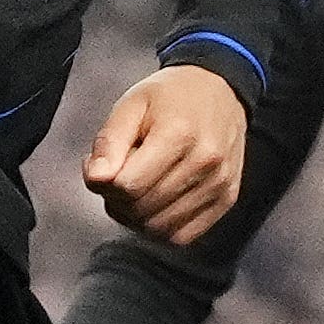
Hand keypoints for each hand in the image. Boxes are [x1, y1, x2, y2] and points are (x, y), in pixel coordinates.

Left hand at [85, 66, 245, 244]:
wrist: (220, 88)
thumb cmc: (170, 96)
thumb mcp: (131, 104)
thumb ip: (109, 142)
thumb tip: (95, 179)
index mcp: (178, 134)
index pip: (128, 186)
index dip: (105, 184)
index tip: (104, 166)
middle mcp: (204, 162)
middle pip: (143, 209)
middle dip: (119, 200)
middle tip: (120, 175)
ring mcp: (219, 183)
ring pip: (160, 228)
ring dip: (137, 217)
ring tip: (139, 188)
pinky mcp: (227, 199)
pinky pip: (183, 236)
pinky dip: (162, 228)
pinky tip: (157, 203)